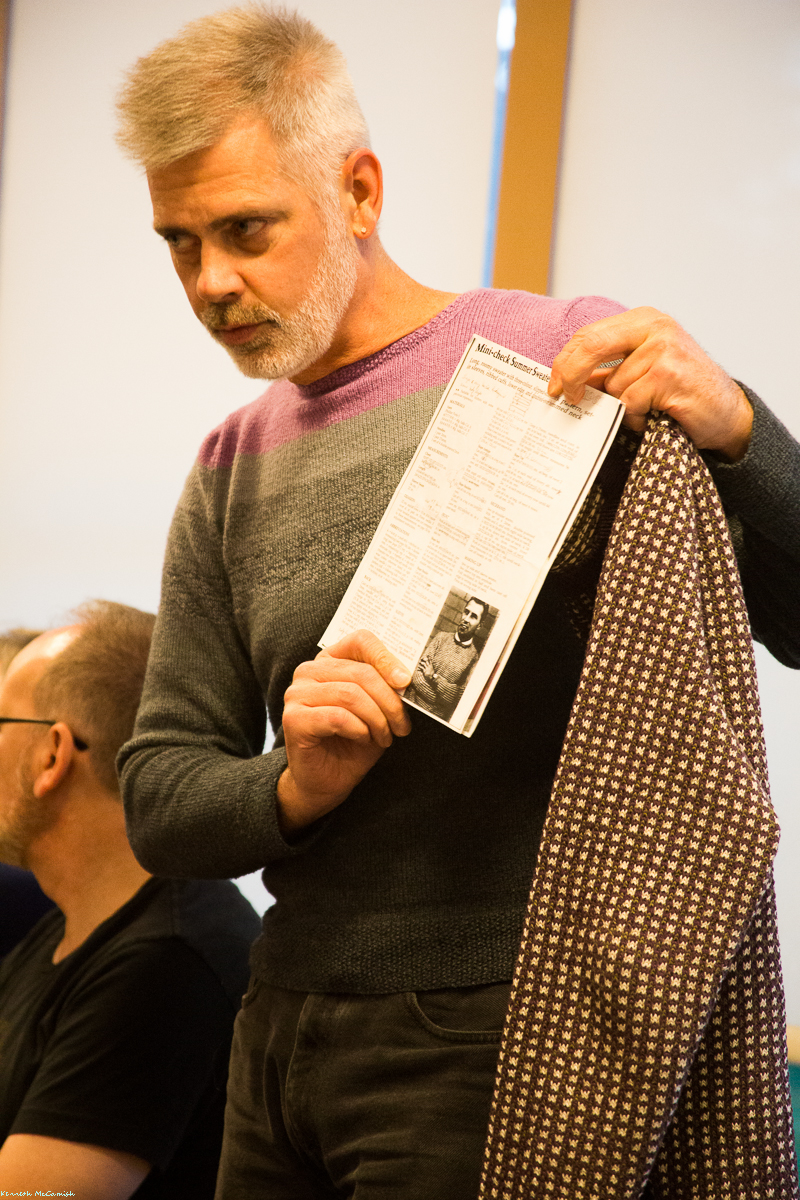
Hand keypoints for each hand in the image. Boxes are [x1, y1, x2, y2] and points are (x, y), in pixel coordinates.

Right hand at [277, 630, 410, 835]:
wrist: (329, 781)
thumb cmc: (354, 742)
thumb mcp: (378, 710)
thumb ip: (387, 688)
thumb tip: (407, 677)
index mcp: (330, 661)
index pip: (360, 640)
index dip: (386, 658)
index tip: (406, 681)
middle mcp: (309, 671)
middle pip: (361, 672)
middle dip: (390, 702)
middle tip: (401, 725)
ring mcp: (297, 694)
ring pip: (351, 694)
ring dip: (377, 720)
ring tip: (384, 737)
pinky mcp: (294, 719)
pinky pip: (337, 717)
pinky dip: (359, 730)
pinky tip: (363, 739)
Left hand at [548, 307, 752, 461]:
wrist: (726, 412)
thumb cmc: (681, 392)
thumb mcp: (642, 370)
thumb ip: (608, 369)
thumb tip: (564, 382)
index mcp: (643, 321)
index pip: (588, 335)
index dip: (564, 362)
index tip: (553, 386)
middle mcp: (654, 327)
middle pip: (590, 347)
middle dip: (571, 376)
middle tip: (566, 399)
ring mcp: (663, 349)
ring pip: (613, 385)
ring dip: (621, 408)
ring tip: (645, 410)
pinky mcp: (668, 375)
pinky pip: (629, 403)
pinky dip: (635, 418)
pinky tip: (654, 417)